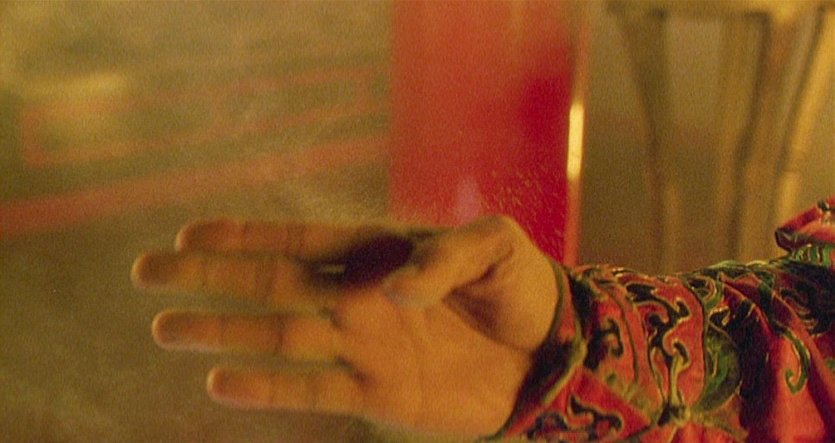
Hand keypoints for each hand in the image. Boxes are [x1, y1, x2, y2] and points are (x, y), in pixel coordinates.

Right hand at [132, 215, 558, 438]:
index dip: (245, 234)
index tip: (190, 233)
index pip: (301, 238)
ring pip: (278, 336)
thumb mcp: (496, 247)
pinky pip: (314, 389)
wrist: (549, 353)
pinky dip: (270, 388)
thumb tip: (390, 287)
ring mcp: (364, 345)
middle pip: (269, 283)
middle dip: (209, 277)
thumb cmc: (524, 286)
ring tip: (164, 329)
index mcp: (380, 251)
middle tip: (148, 271)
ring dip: (222, 332)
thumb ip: (445, 257)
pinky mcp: (379, 392)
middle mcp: (359, 296)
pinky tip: (223, 382)